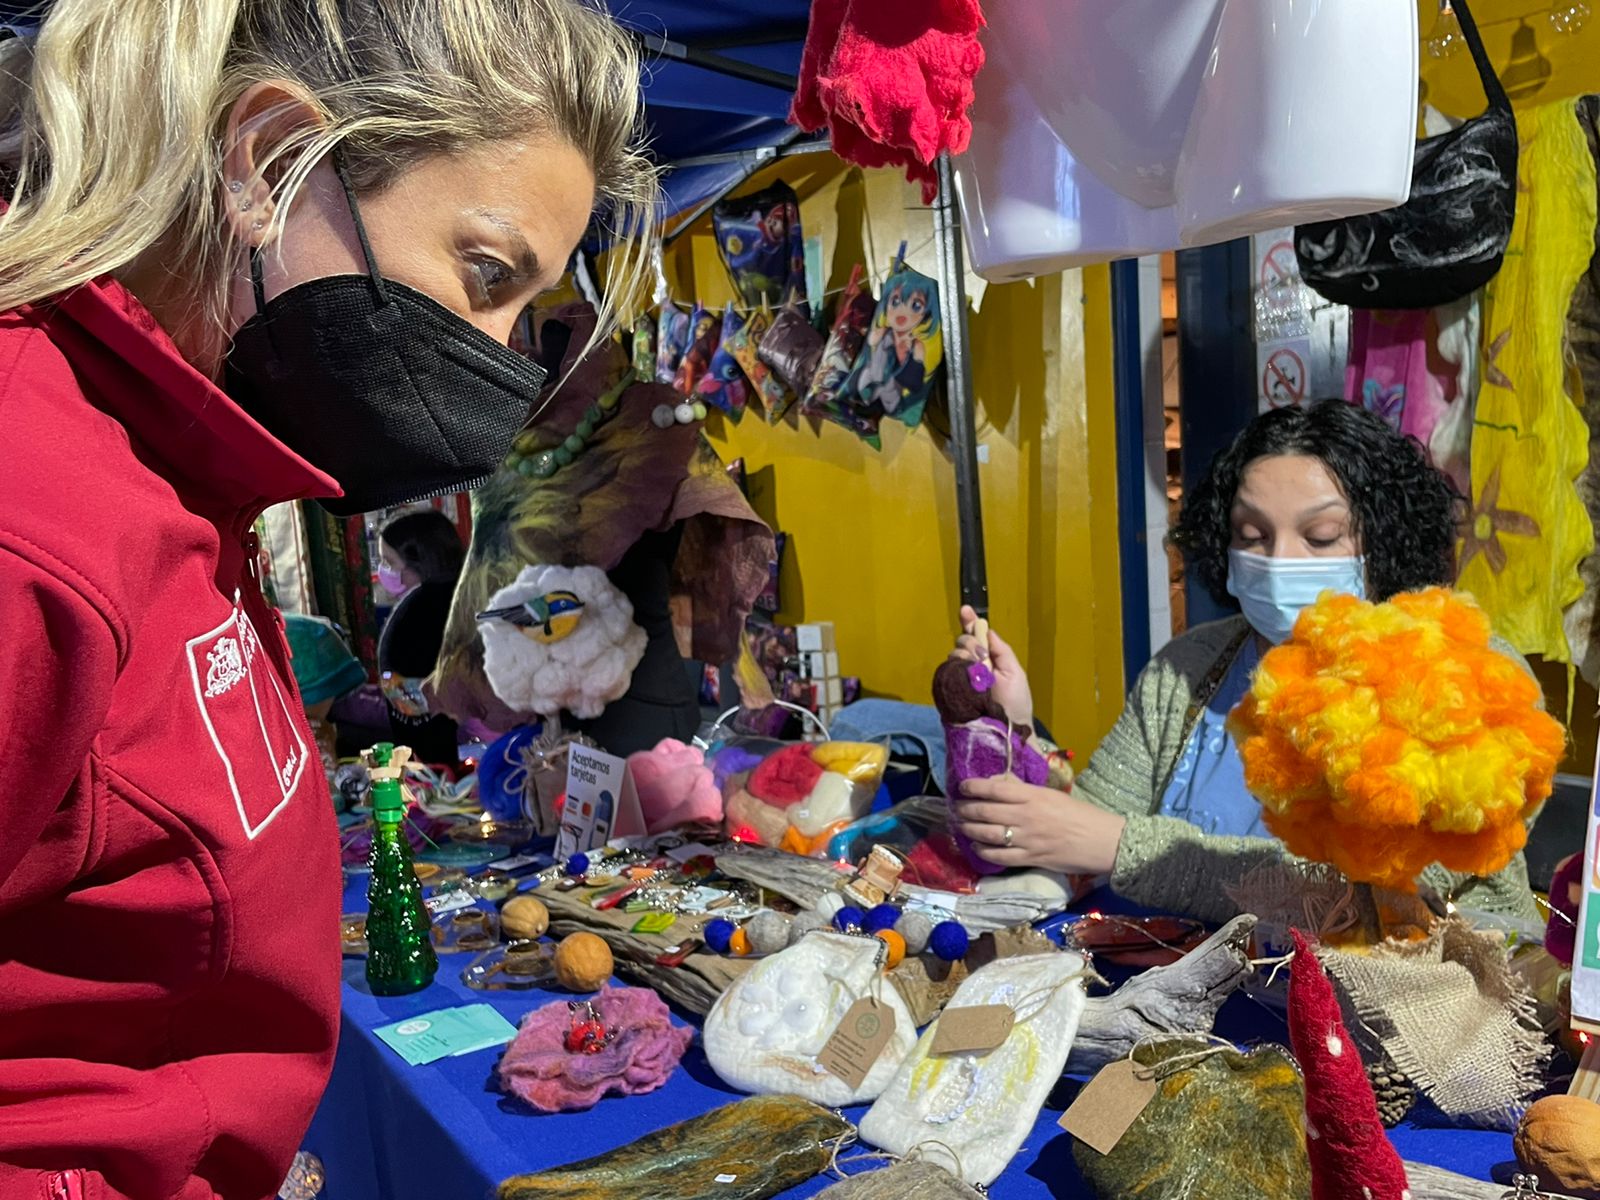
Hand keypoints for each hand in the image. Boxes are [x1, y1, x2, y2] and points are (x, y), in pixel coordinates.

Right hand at [951, 605, 1033, 729]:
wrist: (1008, 731)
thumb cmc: (1016, 705)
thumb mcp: (1015, 673)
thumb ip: (1001, 650)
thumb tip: (986, 628)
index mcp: (988, 660)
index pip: (975, 637)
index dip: (969, 622)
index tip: (966, 610)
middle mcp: (972, 667)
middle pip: (962, 642)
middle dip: (970, 642)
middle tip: (981, 655)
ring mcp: (960, 679)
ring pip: (954, 655)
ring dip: (965, 656)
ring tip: (979, 672)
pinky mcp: (950, 691)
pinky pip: (946, 672)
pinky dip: (956, 669)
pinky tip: (967, 676)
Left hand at [953, 776, 1125, 874]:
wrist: (1103, 841)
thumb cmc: (1080, 814)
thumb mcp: (1053, 795)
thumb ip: (1025, 792)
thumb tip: (998, 785)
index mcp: (1034, 795)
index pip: (995, 788)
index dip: (974, 787)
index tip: (962, 786)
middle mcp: (1026, 815)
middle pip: (985, 811)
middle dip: (966, 809)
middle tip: (956, 807)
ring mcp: (1027, 839)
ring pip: (987, 833)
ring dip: (969, 829)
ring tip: (961, 825)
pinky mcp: (1030, 858)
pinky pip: (999, 856)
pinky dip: (983, 850)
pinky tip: (977, 846)